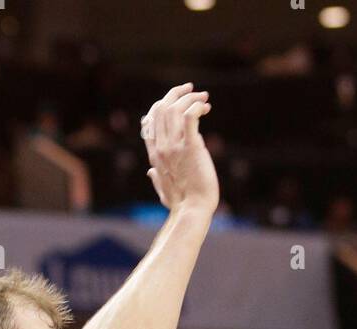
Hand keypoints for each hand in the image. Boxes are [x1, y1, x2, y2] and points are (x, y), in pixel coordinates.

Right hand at [142, 83, 217, 214]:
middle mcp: (161, 147)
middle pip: (161, 108)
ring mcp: (174, 147)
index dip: (161, 104)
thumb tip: (150, 172)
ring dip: (190, 98)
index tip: (177, 99)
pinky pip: (190, 116)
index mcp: (154, 155)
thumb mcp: (164, 190)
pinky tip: (206, 108)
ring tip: (204, 98)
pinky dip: (197, 106)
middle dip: (177, 93)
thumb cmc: (181, 204)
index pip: (150, 120)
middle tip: (192, 90)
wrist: (193, 211)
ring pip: (175, 108)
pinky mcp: (190, 147)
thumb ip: (156, 178)